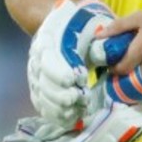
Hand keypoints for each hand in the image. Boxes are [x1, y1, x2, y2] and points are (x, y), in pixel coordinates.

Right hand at [27, 0, 114, 126]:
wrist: (66, 26)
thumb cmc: (83, 26)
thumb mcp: (92, 24)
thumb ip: (98, 37)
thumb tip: (105, 52)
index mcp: (47, 39)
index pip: (47, 58)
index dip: (59, 71)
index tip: (77, 79)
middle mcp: (36, 58)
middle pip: (41, 82)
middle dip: (59, 94)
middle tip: (78, 98)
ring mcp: (36, 75)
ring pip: (41, 97)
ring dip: (58, 107)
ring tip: (77, 108)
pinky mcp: (40, 89)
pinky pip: (42, 106)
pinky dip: (55, 115)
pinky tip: (71, 117)